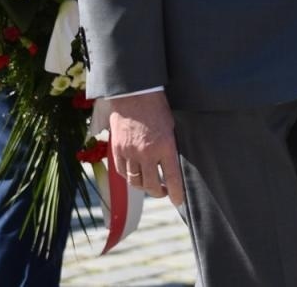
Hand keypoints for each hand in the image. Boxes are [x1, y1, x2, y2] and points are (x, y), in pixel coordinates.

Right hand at [107, 91, 185, 206]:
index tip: (179, 201)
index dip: (177, 193)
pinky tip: (135, 175)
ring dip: (144, 187)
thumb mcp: (172, 126)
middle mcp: (147, 153)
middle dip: (160, 193)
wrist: (134, 94)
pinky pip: (123, 172)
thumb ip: (171, 146)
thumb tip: (175, 165)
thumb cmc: (157, 107)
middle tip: (165, 192)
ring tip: (150, 186)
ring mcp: (130, 153)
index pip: (173, 178)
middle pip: (152, 185)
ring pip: (135, 182)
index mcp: (165, 146)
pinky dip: (129, 176)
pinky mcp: (118, 150)